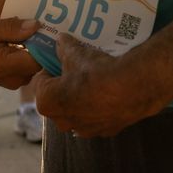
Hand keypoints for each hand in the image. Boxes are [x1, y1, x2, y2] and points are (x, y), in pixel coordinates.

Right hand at [0, 12, 41, 89]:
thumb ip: (10, 28)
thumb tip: (36, 26)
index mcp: (0, 67)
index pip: (36, 61)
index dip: (45, 45)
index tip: (51, 29)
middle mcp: (8, 79)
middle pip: (38, 65)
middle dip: (42, 47)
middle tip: (46, 27)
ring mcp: (11, 82)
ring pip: (34, 67)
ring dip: (37, 50)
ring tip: (37, 32)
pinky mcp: (11, 80)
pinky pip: (28, 68)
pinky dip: (30, 55)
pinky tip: (28, 41)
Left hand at [32, 35, 167, 137]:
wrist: (133, 87)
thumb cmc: (96, 71)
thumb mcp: (76, 52)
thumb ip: (63, 47)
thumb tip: (60, 40)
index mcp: (47, 102)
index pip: (39, 83)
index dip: (49, 69)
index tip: (59, 60)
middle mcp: (62, 122)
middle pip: (56, 100)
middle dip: (63, 86)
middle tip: (75, 69)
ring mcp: (85, 130)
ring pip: (76, 112)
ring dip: (80, 99)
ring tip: (93, 80)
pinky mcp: (105, 131)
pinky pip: (96, 118)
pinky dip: (99, 107)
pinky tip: (108, 91)